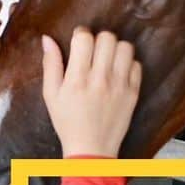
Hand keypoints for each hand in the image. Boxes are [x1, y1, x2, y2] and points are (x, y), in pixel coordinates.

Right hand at [41, 27, 141, 157]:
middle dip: (99, 39)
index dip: (81, 34)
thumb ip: (50, 64)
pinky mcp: (133, 92)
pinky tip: (118, 72)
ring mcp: (120, 85)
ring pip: (125, 47)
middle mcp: (100, 79)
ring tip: (108, 59)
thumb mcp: (51, 94)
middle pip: (107, 37)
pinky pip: (137, 65)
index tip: (79, 42)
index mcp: (77, 78)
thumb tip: (47, 38)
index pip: (84, 38)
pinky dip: (128, 64)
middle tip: (94, 51)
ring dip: (115, 49)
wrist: (92, 150)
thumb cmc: (67, 121)